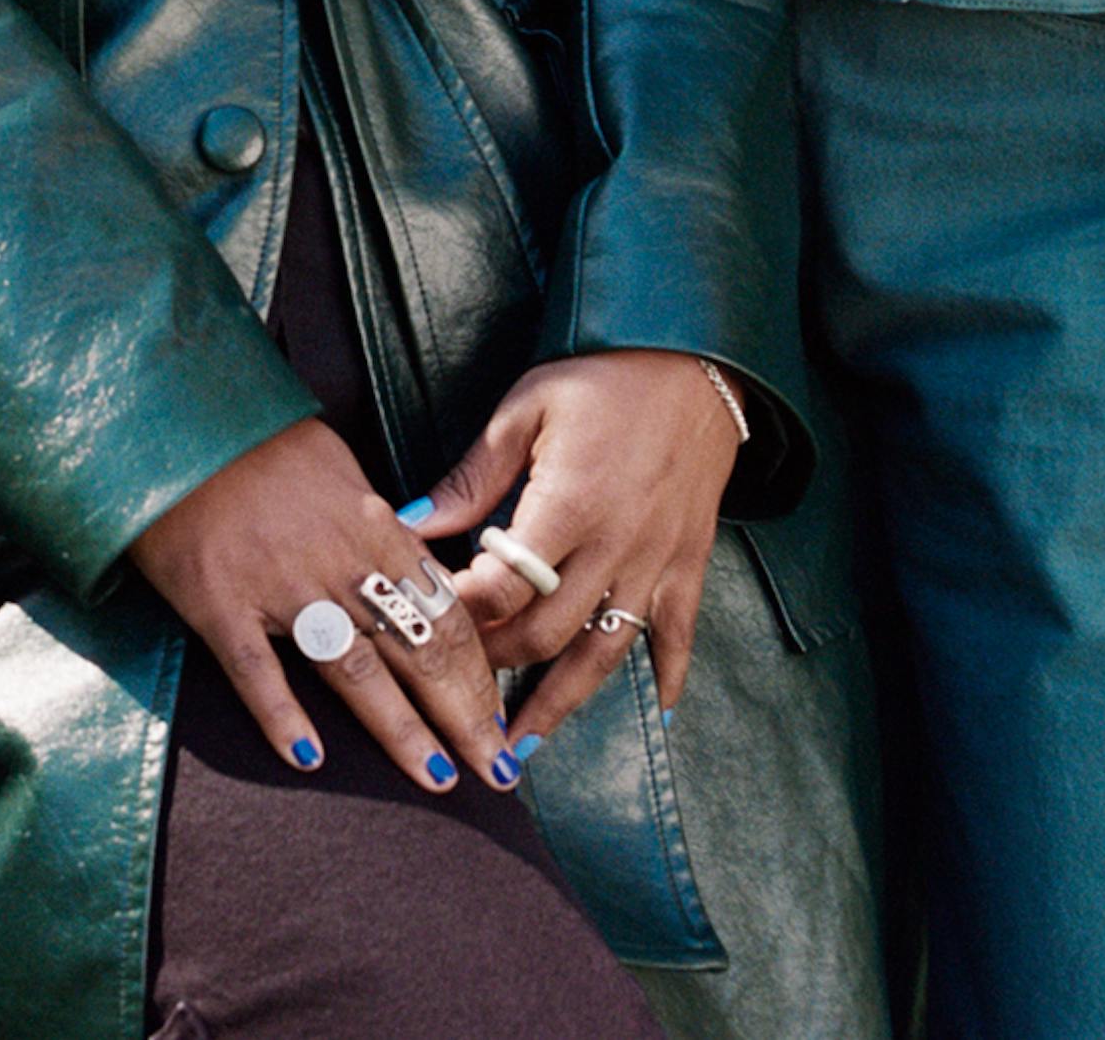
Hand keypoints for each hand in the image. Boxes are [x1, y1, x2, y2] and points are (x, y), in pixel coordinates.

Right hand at [129, 417, 525, 797]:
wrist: (175, 421)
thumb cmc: (258, 442)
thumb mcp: (339, 468)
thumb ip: (380, 528)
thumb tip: (421, 574)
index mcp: (372, 525)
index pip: (446, 612)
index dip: (480, 673)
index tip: (501, 716)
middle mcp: (336, 561)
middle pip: (417, 650)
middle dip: (464, 716)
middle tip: (498, 769)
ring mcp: (278, 585)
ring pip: (355, 672)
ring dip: (402, 732)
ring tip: (439, 780)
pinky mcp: (219, 603)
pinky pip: (256, 671)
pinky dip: (282, 717)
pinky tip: (308, 759)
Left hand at [412, 350, 741, 720]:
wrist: (694, 359)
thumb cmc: (601, 376)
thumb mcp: (524, 409)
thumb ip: (471, 476)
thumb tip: (410, 523)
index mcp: (567, 506)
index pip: (503, 586)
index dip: (461, 612)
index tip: (427, 625)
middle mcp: (615, 546)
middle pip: (548, 632)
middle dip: (497, 663)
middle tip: (458, 685)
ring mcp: (657, 561)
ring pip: (606, 652)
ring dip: (563, 702)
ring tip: (525, 745)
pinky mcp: (690, 562)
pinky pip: (680, 633)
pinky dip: (669, 674)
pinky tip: (657, 707)